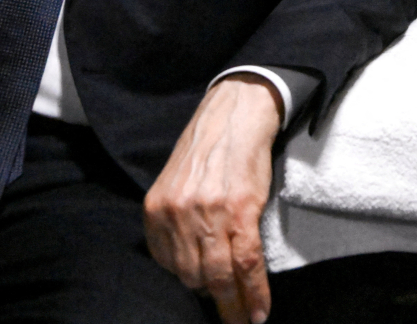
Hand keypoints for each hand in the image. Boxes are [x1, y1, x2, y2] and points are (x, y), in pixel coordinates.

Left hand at [144, 73, 283, 323]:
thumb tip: (189, 260)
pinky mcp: (241, 212)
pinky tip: (259, 311)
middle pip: (193, 277)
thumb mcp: (176, 182)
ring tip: (244, 321)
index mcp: (158, 209)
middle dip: (212, 300)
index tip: (205, 295)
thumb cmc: (209, 147)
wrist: (236, 113)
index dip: (189, 284)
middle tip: (227, 317)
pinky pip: (247, 265)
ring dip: (234, 307)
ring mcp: (210, 215)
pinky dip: (255, 293)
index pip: (168, 265)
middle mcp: (179, 215)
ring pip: (220, 277)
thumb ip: (175, 220)